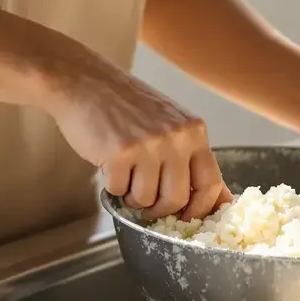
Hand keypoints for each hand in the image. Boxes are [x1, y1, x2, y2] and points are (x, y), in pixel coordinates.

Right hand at [45, 49, 231, 220]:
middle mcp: (177, 138)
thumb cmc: (126, 105)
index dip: (200, 209)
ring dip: (132, 197)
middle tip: (146, 204)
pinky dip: (112, 185)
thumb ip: (189, 157)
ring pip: (146, 199)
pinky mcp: (120, 152)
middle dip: (159, 209)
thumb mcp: (170, 124)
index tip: (187, 219)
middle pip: (177, 199)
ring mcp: (149, 145)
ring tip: (125, 175)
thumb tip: (215, 200)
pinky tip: (109, 164)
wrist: (84, 81)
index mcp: (194, 131)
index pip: (211, 183)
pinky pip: (119, 191)